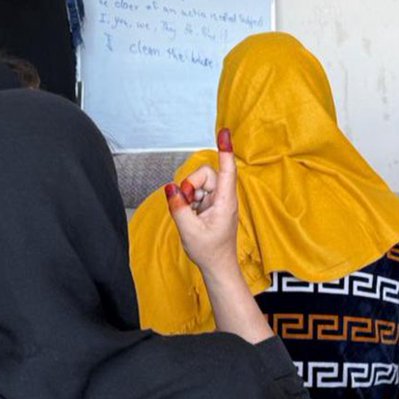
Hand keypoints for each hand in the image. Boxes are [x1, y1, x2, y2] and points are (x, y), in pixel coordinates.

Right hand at [165, 129, 237, 277]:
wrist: (217, 267)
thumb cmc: (209, 251)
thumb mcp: (189, 230)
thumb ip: (179, 207)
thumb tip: (171, 187)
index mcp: (225, 201)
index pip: (227, 169)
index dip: (225, 150)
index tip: (225, 132)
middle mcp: (224, 197)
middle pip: (205, 174)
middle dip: (191, 185)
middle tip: (187, 205)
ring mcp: (218, 200)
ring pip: (198, 183)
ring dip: (189, 196)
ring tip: (191, 216)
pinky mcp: (211, 205)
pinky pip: (197, 193)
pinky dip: (190, 202)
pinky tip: (192, 217)